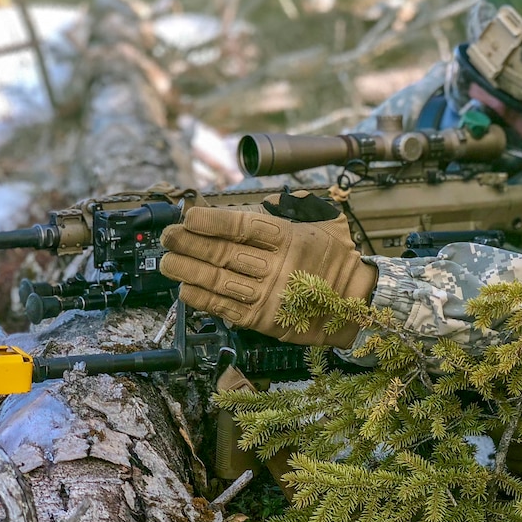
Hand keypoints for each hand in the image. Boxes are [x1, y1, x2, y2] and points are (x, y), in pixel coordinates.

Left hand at [159, 192, 377, 346]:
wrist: (354, 304)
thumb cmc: (334, 260)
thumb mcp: (323, 222)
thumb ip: (291, 208)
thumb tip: (258, 202)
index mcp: (289, 239)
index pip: (243, 226)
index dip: (213, 221)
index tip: (190, 216)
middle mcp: (277, 266)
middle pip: (224, 253)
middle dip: (191, 244)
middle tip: (169, 237)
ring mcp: (269, 295)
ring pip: (219, 281)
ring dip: (189, 271)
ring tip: (167, 262)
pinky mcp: (264, 319)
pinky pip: (226, 308)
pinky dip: (203, 299)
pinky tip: (185, 289)